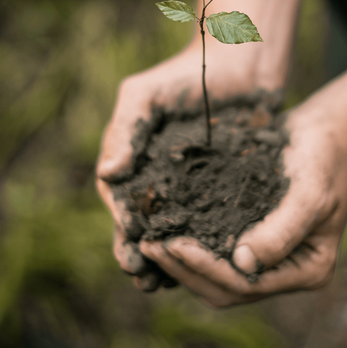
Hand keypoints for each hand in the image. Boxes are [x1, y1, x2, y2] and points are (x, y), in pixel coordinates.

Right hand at [96, 42, 267, 290]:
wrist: (238, 62)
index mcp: (135, 159)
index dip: (122, 230)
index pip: (120, 202)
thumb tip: (108, 174)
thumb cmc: (186, 74)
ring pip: (179, 228)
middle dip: (144, 253)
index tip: (128, 255)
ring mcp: (193, 181)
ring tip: (173, 284)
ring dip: (174, 257)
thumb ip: (125, 129)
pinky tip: (214, 261)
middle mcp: (161, 175)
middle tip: (146, 281)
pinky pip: (214, 217)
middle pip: (148, 223)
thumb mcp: (146, 93)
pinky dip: (209, 241)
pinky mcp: (225, 183)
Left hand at [138, 98, 346, 305]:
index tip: (174, 245)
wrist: (327, 131)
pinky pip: (220, 249)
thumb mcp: (310, 193)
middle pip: (229, 287)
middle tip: (150, 245)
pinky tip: (169, 227)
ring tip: (150, 240)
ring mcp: (269, 254)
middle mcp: (287, 269)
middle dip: (187, 270)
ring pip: (219, 273)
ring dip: (184, 262)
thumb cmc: (325, 158)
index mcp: (307, 269)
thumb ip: (281, 232)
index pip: (249, 284)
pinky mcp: (254, 234)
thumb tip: (242, 264)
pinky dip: (194, 244)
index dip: (208, 269)